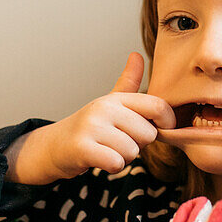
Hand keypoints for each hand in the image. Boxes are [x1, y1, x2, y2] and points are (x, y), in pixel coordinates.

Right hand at [8, 53, 175, 184]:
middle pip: (148, 135)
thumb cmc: (89, 127)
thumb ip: (128, 82)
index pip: (158, 106)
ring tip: (107, 150)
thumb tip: (136, 54)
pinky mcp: (82, 147)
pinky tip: (100, 160)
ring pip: (132, 152)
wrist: (53, 146)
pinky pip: (116, 163)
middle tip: (118, 142)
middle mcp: (104, 108)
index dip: (167, 122)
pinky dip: (112, 166)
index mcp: (116, 98)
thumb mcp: (110, 103)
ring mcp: (92, 126)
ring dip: (123, 158)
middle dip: (138, 145)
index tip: (163, 129)